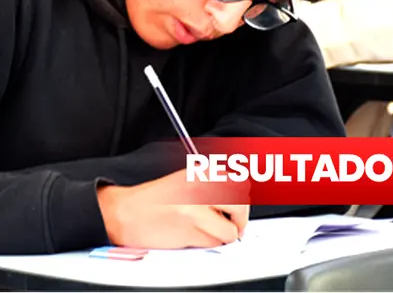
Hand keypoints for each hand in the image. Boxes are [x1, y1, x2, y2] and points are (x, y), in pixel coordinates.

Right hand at [97, 169, 249, 248]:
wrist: (125, 213)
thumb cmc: (156, 199)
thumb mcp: (188, 180)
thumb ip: (215, 186)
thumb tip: (241, 201)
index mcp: (203, 173)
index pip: (241, 184)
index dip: (242, 200)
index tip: (237, 208)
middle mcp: (202, 189)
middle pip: (241, 207)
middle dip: (240, 220)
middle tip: (233, 225)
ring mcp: (197, 210)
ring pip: (230, 231)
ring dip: (222, 235)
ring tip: (208, 231)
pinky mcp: (189, 231)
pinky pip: (213, 243)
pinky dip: (208, 243)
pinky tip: (193, 235)